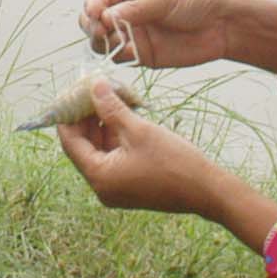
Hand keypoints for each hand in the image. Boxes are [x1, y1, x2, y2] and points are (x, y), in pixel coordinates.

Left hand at [56, 80, 245, 219]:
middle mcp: (102, 186)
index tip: (71, 92)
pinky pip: (114, 157)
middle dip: (86, 117)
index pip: (70, 142)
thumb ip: (111, 108)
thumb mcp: (139, 130)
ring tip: (109, 97)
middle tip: (91, 90)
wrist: (207, 191)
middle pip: (83, 146)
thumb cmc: (174, 162)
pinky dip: (115, 136)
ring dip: (102, 124)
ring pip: (100, 150)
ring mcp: (116, 188)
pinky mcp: (130, 185)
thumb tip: (94, 85)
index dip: (68, 115)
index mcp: (99, 176)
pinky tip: (123, 114)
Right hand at [79, 0, 235, 69]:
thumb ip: (134, 9)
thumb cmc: (195, 2)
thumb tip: (106, 17)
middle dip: (91, 25)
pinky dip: (117, 56)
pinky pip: (119, 58)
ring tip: (114, 40)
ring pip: (102, 41)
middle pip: (93, 21)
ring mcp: (132, 35)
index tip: (95, 13)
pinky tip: (128, 52)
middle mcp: (126, 13)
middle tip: (101, 30)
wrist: (220, 27)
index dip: (92, 5)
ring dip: (101, 42)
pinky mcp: (141, 55)